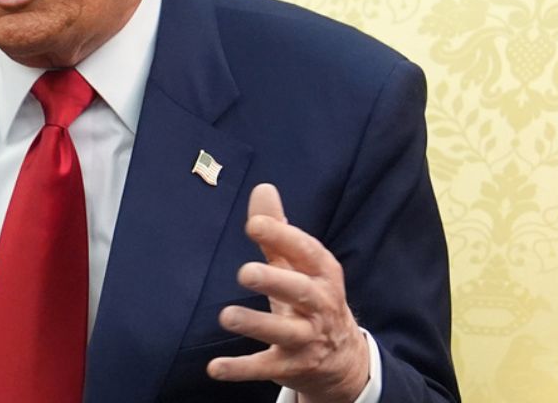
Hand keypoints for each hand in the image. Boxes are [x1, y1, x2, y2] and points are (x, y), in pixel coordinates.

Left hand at [206, 183, 368, 402]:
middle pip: (300, 292)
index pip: (307, 252)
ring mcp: (307, 339)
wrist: (343, 360)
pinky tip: (214, 367)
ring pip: (284, 332)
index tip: (255, 225)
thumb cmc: (312, 299)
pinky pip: (265, 367)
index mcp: (323, 275)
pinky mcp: (291, 367)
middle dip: (274, 281)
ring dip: (256, 324)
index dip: (283, 237)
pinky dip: (240, 369)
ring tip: (226, 316)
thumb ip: (279, 231)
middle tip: (244, 272)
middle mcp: (320, 306)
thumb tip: (262, 188)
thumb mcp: (300, 265)